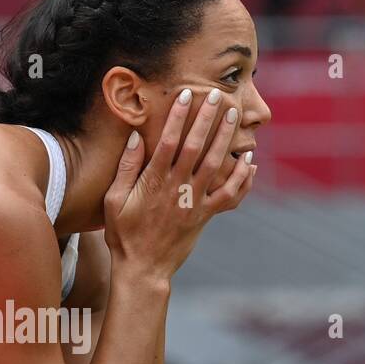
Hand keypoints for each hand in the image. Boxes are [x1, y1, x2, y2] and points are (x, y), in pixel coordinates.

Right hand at [103, 87, 255, 278]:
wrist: (143, 269)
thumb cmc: (123, 234)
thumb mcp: (114, 201)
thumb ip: (126, 168)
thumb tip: (136, 137)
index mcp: (153, 182)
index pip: (168, 141)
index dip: (179, 116)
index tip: (186, 94)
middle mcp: (176, 189)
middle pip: (196, 148)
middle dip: (206, 120)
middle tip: (217, 96)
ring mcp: (193, 203)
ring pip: (215, 166)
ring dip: (225, 139)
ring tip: (233, 116)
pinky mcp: (204, 216)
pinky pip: (228, 195)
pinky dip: (243, 178)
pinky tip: (251, 162)